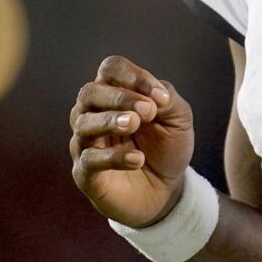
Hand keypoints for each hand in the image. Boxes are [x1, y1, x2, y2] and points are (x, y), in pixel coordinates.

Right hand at [68, 55, 195, 227]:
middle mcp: (93, 114)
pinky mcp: (85, 174)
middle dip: (118, 97)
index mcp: (115, 95)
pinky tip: (137, 159)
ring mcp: (86, 143)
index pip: (111, 70)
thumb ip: (167, 100)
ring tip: (135, 125)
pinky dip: (112, 157)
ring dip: (110, 120)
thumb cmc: (166, 148)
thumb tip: (155, 96)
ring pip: (83, 123)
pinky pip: (89, 160)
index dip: (134, 76)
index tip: (161, 98)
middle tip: (147, 112)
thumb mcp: (178, 119)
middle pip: (89, 92)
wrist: (166, 191)